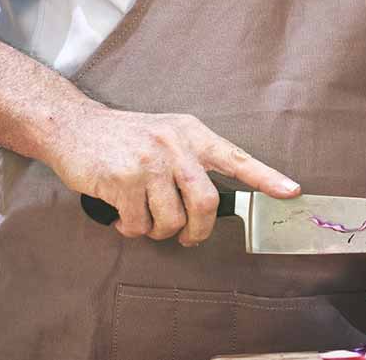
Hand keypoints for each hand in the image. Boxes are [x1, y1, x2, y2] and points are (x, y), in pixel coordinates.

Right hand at [47, 107, 299, 245]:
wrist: (74, 126)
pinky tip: (123, 215)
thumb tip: (216, 200)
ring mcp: (148, 162)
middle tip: (188, 239)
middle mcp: (174, 145)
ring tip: (145, 218)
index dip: (265, 177)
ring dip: (159, 230)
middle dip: (199, 231)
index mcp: (192, 133)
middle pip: (206, 202)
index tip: (291, 191)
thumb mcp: (167, 132)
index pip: (236, 157)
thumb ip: (193, 158)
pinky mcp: (122, 181)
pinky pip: (140, 224)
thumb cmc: (126, 136)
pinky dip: (133, 229)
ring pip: (172, 220)